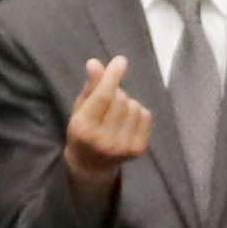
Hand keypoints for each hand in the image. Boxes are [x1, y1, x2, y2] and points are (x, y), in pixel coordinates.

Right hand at [59, 53, 156, 179]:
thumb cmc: (83, 131)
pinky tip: (127, 121)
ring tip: (116, 114)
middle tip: (108, 100)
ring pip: (134, 106)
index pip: (103, 97)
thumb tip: (94, 63)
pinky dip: (138, 111)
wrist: (91, 166)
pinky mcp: (138, 150)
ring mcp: (123, 147)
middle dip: (116, 92)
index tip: (120, 61)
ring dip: (127, 102)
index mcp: (84, 128)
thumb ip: (90, 86)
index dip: (112, 77)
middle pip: (120, 99)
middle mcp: (104, 140)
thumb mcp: (80, 108)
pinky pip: (146, 115)